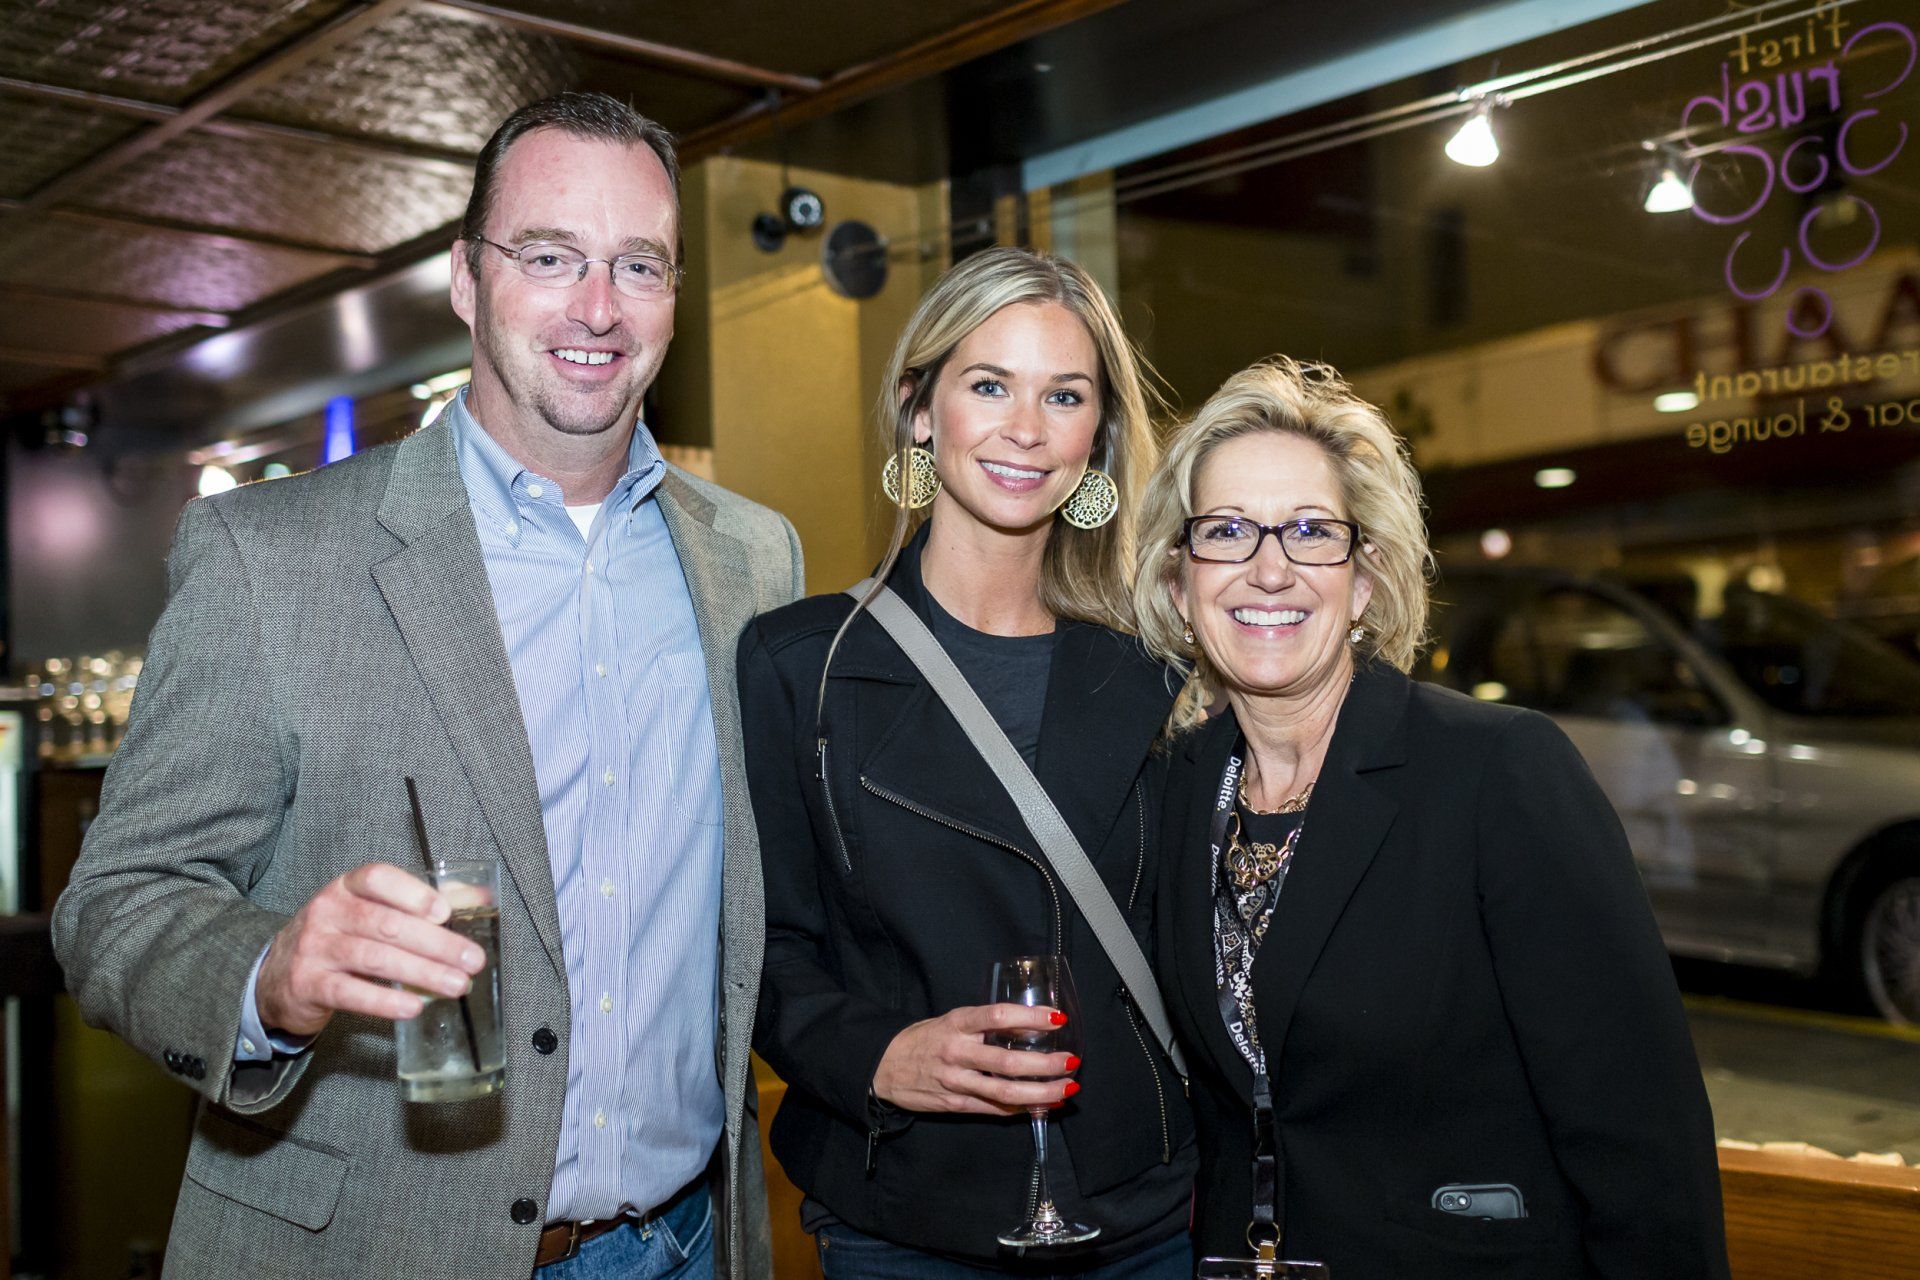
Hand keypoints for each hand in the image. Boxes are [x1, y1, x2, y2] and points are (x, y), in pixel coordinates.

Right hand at [255, 862, 484, 1036]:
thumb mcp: (368, 912)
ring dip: (422, 973)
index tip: (446, 912)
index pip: (377, 878)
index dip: (413, 893)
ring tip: (456, 985)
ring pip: (375, 959)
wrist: (275, 976)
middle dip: (436, 943)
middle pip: (386, 924)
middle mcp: (326, 912)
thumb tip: (479, 898)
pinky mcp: (308, 985)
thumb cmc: (338, 938)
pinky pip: (351, 993)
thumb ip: (419, 903)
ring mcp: (314, 949)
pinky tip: (414, 1006)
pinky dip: (386, 1002)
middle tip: (473, 960)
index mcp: (345, 887)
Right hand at [871, 1003, 1080, 1115]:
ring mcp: (956, 1081)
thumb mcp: (950, 1021)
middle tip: (1071, 1061)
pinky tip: (1043, 1105)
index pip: (997, 1016)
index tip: (1057, 1018)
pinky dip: (1022, 1108)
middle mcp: (957, 1052)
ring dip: (1041, 1092)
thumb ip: (983, 1025)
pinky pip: (994, 1108)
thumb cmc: (924, 1039)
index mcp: (957, 1023)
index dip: (1030, 1017)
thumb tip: (1029, 1027)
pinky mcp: (955, 1104)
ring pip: (1004, 1091)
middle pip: (1007, 1061)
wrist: (884, 1067)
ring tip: (1066, 1089)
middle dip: (1045, 1064)